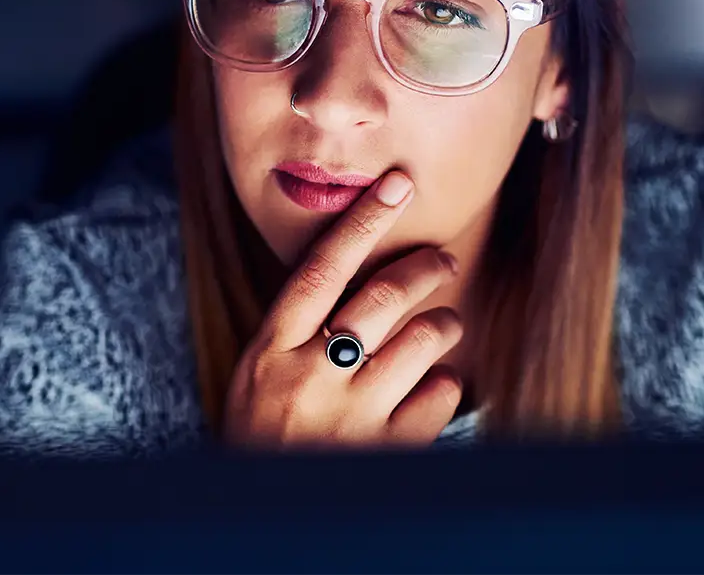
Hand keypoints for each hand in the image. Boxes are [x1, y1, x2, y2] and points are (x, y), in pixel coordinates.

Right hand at [223, 171, 464, 448]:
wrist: (265, 519)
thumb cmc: (263, 438)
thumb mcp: (258, 377)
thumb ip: (294, 331)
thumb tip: (347, 271)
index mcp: (271, 351)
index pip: (320, 268)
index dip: (362, 222)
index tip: (396, 185)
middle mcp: (310, 377)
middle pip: (381, 297)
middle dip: (424, 268)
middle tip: (442, 261)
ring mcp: (351, 417)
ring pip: (422, 341)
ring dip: (444, 325)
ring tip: (444, 325)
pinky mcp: (389, 452)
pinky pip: (440, 395)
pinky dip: (445, 384)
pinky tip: (432, 386)